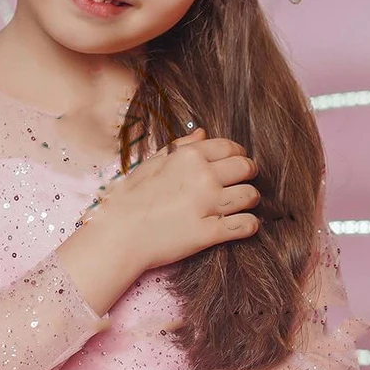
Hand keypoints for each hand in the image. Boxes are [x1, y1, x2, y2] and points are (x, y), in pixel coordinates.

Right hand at [85, 127, 260, 270]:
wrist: (118, 236)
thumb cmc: (128, 200)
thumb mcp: (150, 165)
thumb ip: (179, 148)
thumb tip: (203, 133)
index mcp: (188, 157)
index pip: (229, 147)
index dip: (238, 154)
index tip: (237, 162)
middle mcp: (202, 177)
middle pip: (246, 168)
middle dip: (249, 173)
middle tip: (245, 180)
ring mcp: (208, 205)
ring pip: (250, 195)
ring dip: (251, 199)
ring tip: (244, 203)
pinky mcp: (210, 233)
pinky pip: (246, 225)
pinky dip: (250, 224)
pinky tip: (245, 224)